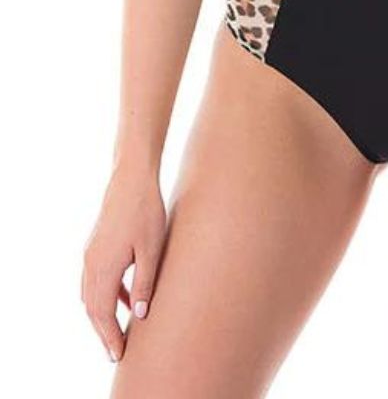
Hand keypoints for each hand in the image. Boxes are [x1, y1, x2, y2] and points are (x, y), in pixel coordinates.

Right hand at [81, 163, 165, 363]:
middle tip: (116, 351)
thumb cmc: (146, 211)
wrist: (132, 178)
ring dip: (102, 314)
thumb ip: (144, 283)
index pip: (102, 313)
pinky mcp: (96, 245)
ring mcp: (91, 253)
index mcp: (103, 268)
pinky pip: (95, 279)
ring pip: (91, 295)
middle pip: (92, 308)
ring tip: (118, 330)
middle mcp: (91, 263)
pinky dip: (105, 294)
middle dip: (103, 331)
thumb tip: (140, 314)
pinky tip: (125, 298)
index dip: (109, 336)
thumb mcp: (151, 250)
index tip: (118, 354)